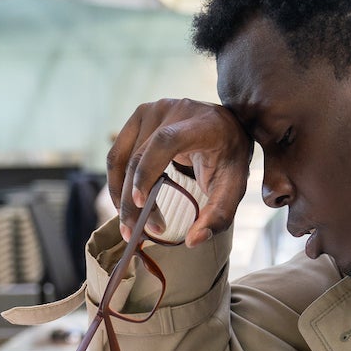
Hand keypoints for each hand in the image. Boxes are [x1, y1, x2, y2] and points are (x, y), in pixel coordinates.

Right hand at [106, 98, 251, 247]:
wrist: (226, 127)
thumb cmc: (229, 158)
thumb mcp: (233, 187)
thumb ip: (219, 215)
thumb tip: (192, 241)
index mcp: (201, 123)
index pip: (165, 142)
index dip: (147, 172)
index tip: (142, 204)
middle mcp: (173, 110)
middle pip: (139, 157)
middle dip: (132, 200)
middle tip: (135, 233)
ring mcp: (151, 110)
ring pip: (121, 159)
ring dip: (120, 195)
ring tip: (130, 224)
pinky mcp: (138, 117)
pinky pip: (117, 154)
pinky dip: (117, 182)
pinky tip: (127, 204)